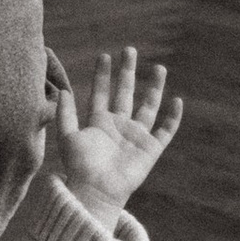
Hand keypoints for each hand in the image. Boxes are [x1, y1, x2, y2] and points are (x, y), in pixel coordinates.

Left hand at [45, 48, 181, 231]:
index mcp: (99, 122)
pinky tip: (177, 101)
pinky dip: (172, 118)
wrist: (96, 191)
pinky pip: (165, 131)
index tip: (104, 56)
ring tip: (160, 67)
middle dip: (128, 72)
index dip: (102, 75)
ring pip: (148, 106)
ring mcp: (136, 136)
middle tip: (130, 50)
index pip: (101, 92)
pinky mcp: (150, 149)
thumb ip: (64, 114)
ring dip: (155, 87)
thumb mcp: (68, 138)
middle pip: (125, 93)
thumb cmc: (80, 168)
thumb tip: (62, 90)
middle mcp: (119, 126)